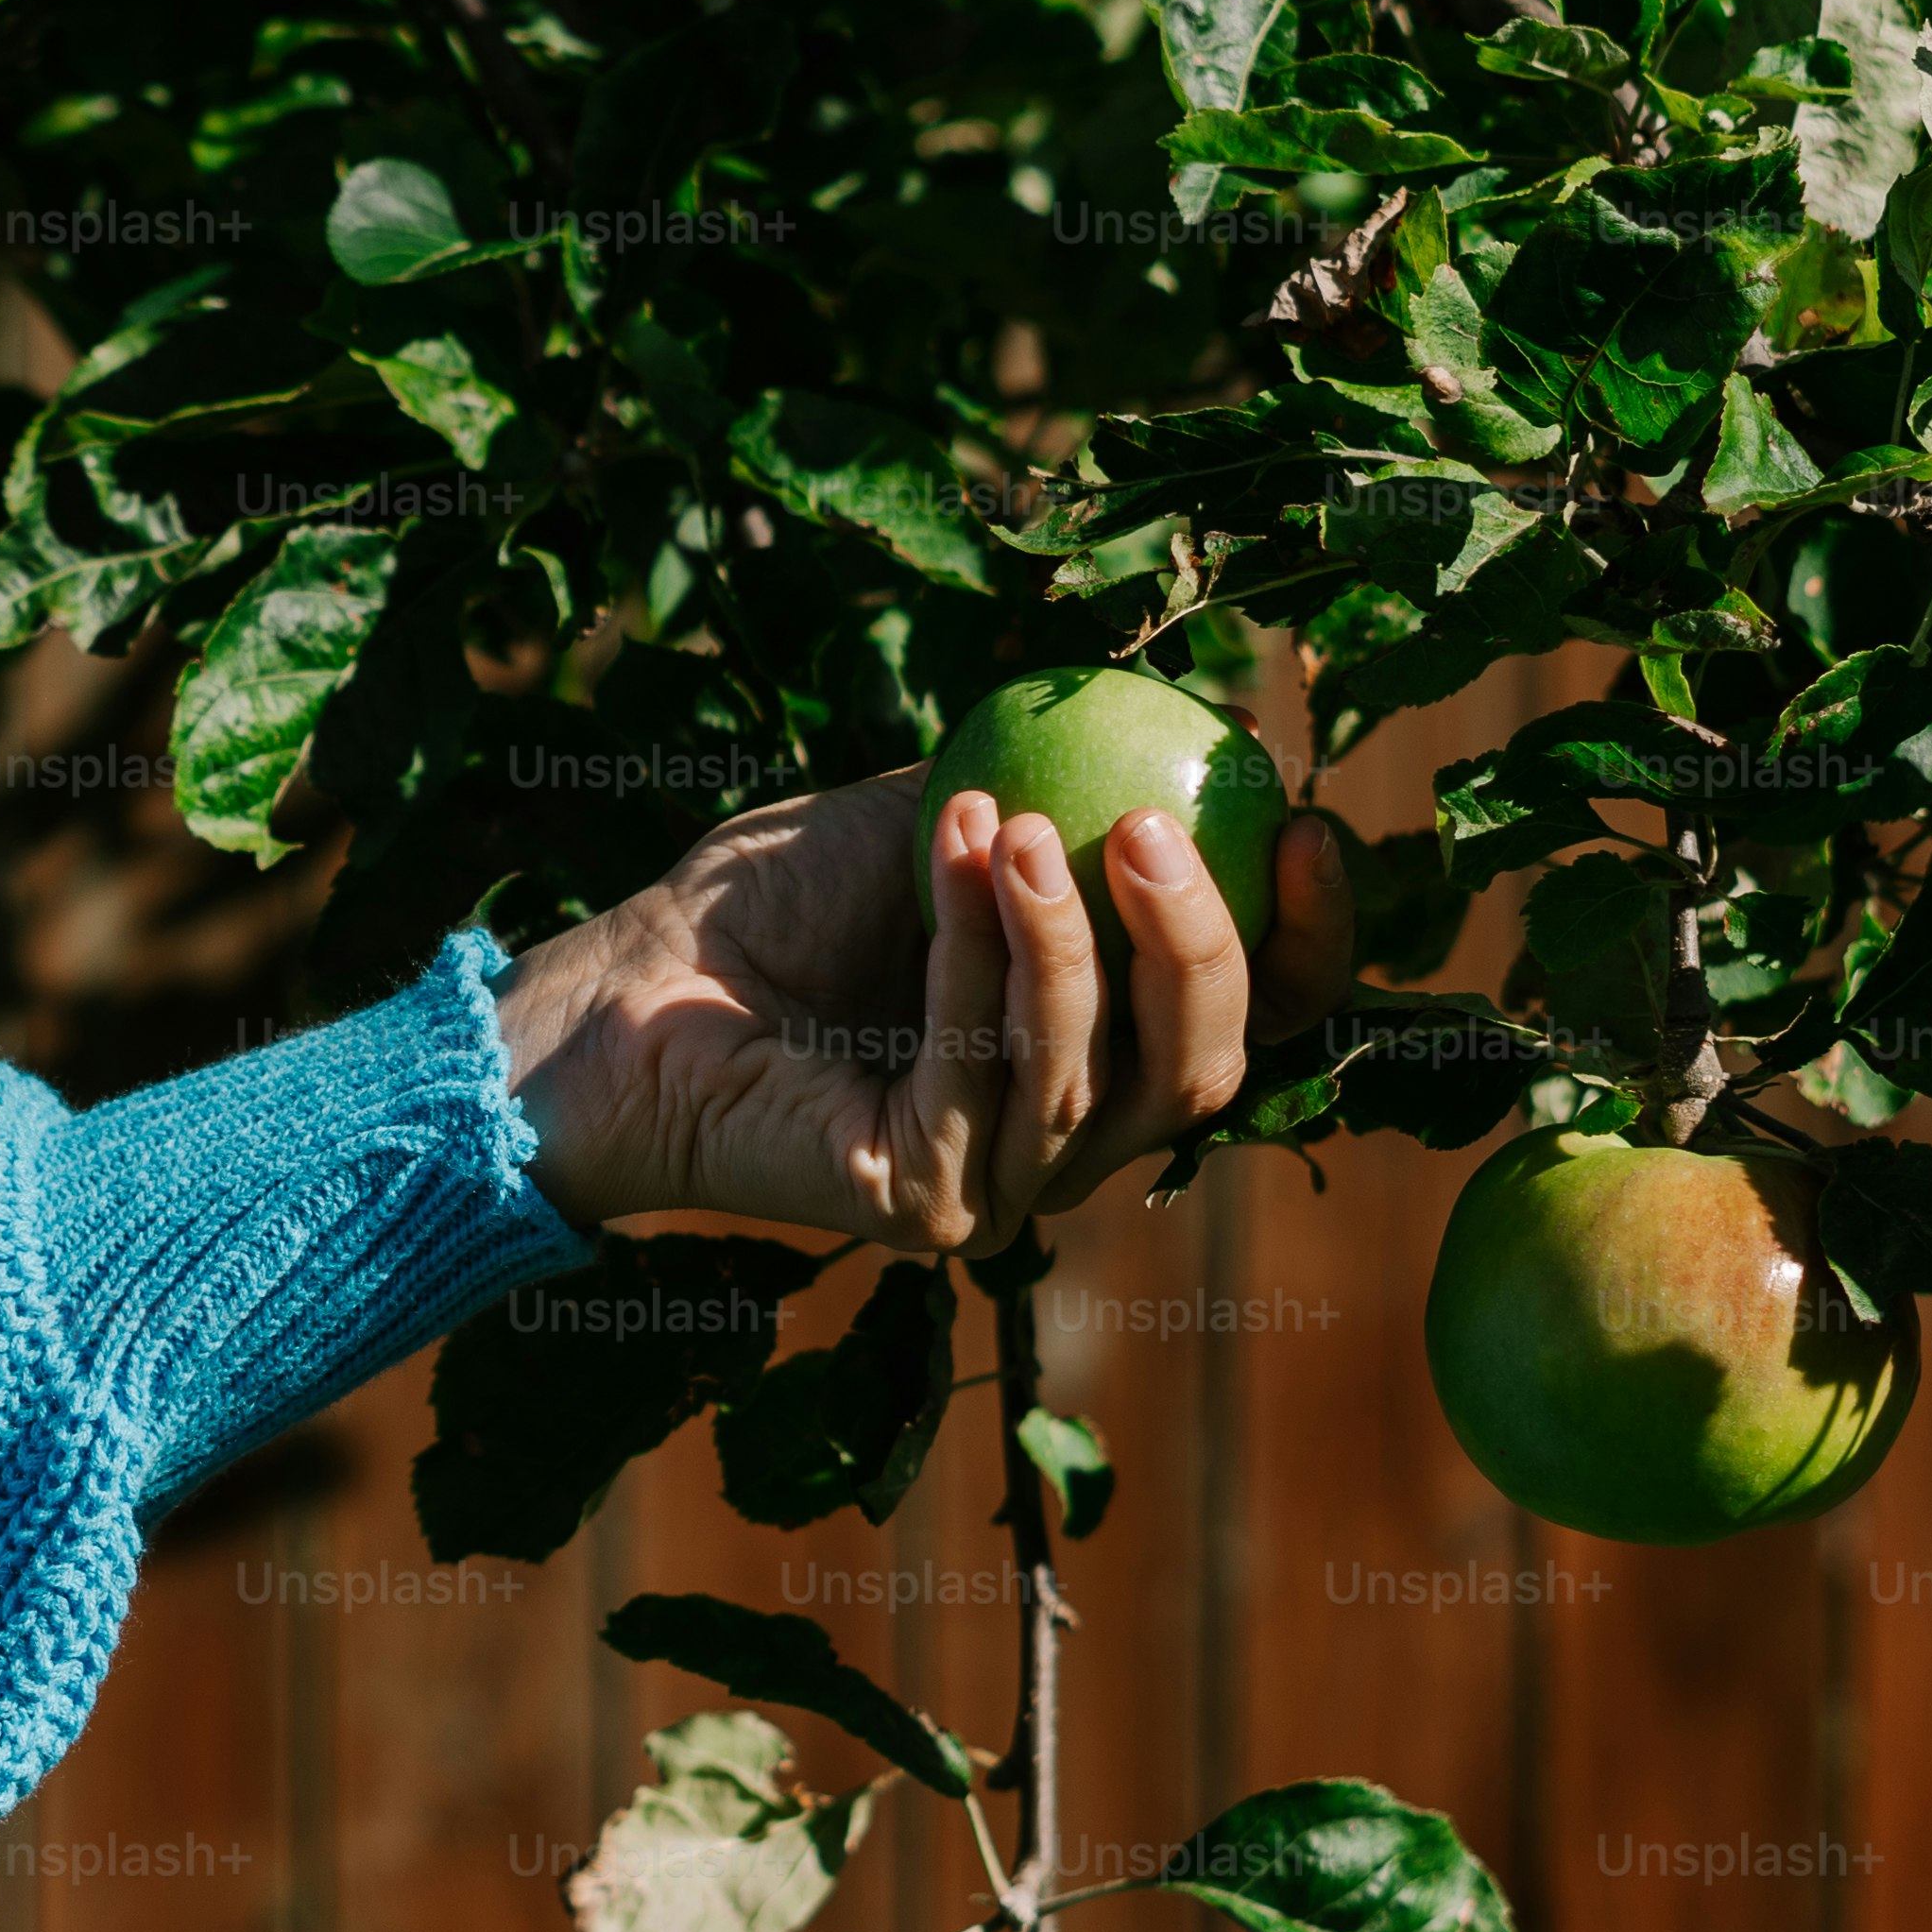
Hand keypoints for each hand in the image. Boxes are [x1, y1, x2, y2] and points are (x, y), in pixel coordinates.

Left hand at [491, 776, 1356, 1247]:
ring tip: (1013, 822)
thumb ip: (1055, 791)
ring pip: (1097, 1074)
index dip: (1313, 940)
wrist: (617, 987)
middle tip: (1146, 824)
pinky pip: (985, 1074)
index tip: (1310, 823)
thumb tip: (1185, 725)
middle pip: (1207, 1067)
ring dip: (1065, 932)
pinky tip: (957, 856)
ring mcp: (995, 1188)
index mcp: (1092, 1055)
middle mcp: (1063, 1139)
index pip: (1251, 1021)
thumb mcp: (934, 820)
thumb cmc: (764, 909)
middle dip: (1200, 939)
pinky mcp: (919, 1207)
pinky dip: (979, 953)